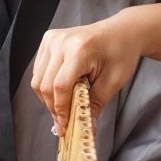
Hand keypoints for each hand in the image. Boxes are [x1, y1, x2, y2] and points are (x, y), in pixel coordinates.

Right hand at [30, 13, 145, 129]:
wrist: (122, 31)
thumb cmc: (121, 53)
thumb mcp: (113, 81)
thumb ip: (95, 105)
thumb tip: (86, 129)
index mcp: (79, 49)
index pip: (60, 86)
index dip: (61, 109)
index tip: (65, 126)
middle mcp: (61, 41)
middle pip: (45, 84)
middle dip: (53, 108)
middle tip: (63, 124)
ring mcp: (52, 39)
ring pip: (38, 79)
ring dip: (48, 99)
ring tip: (62, 109)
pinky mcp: (49, 40)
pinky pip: (39, 70)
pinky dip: (46, 85)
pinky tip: (60, 93)